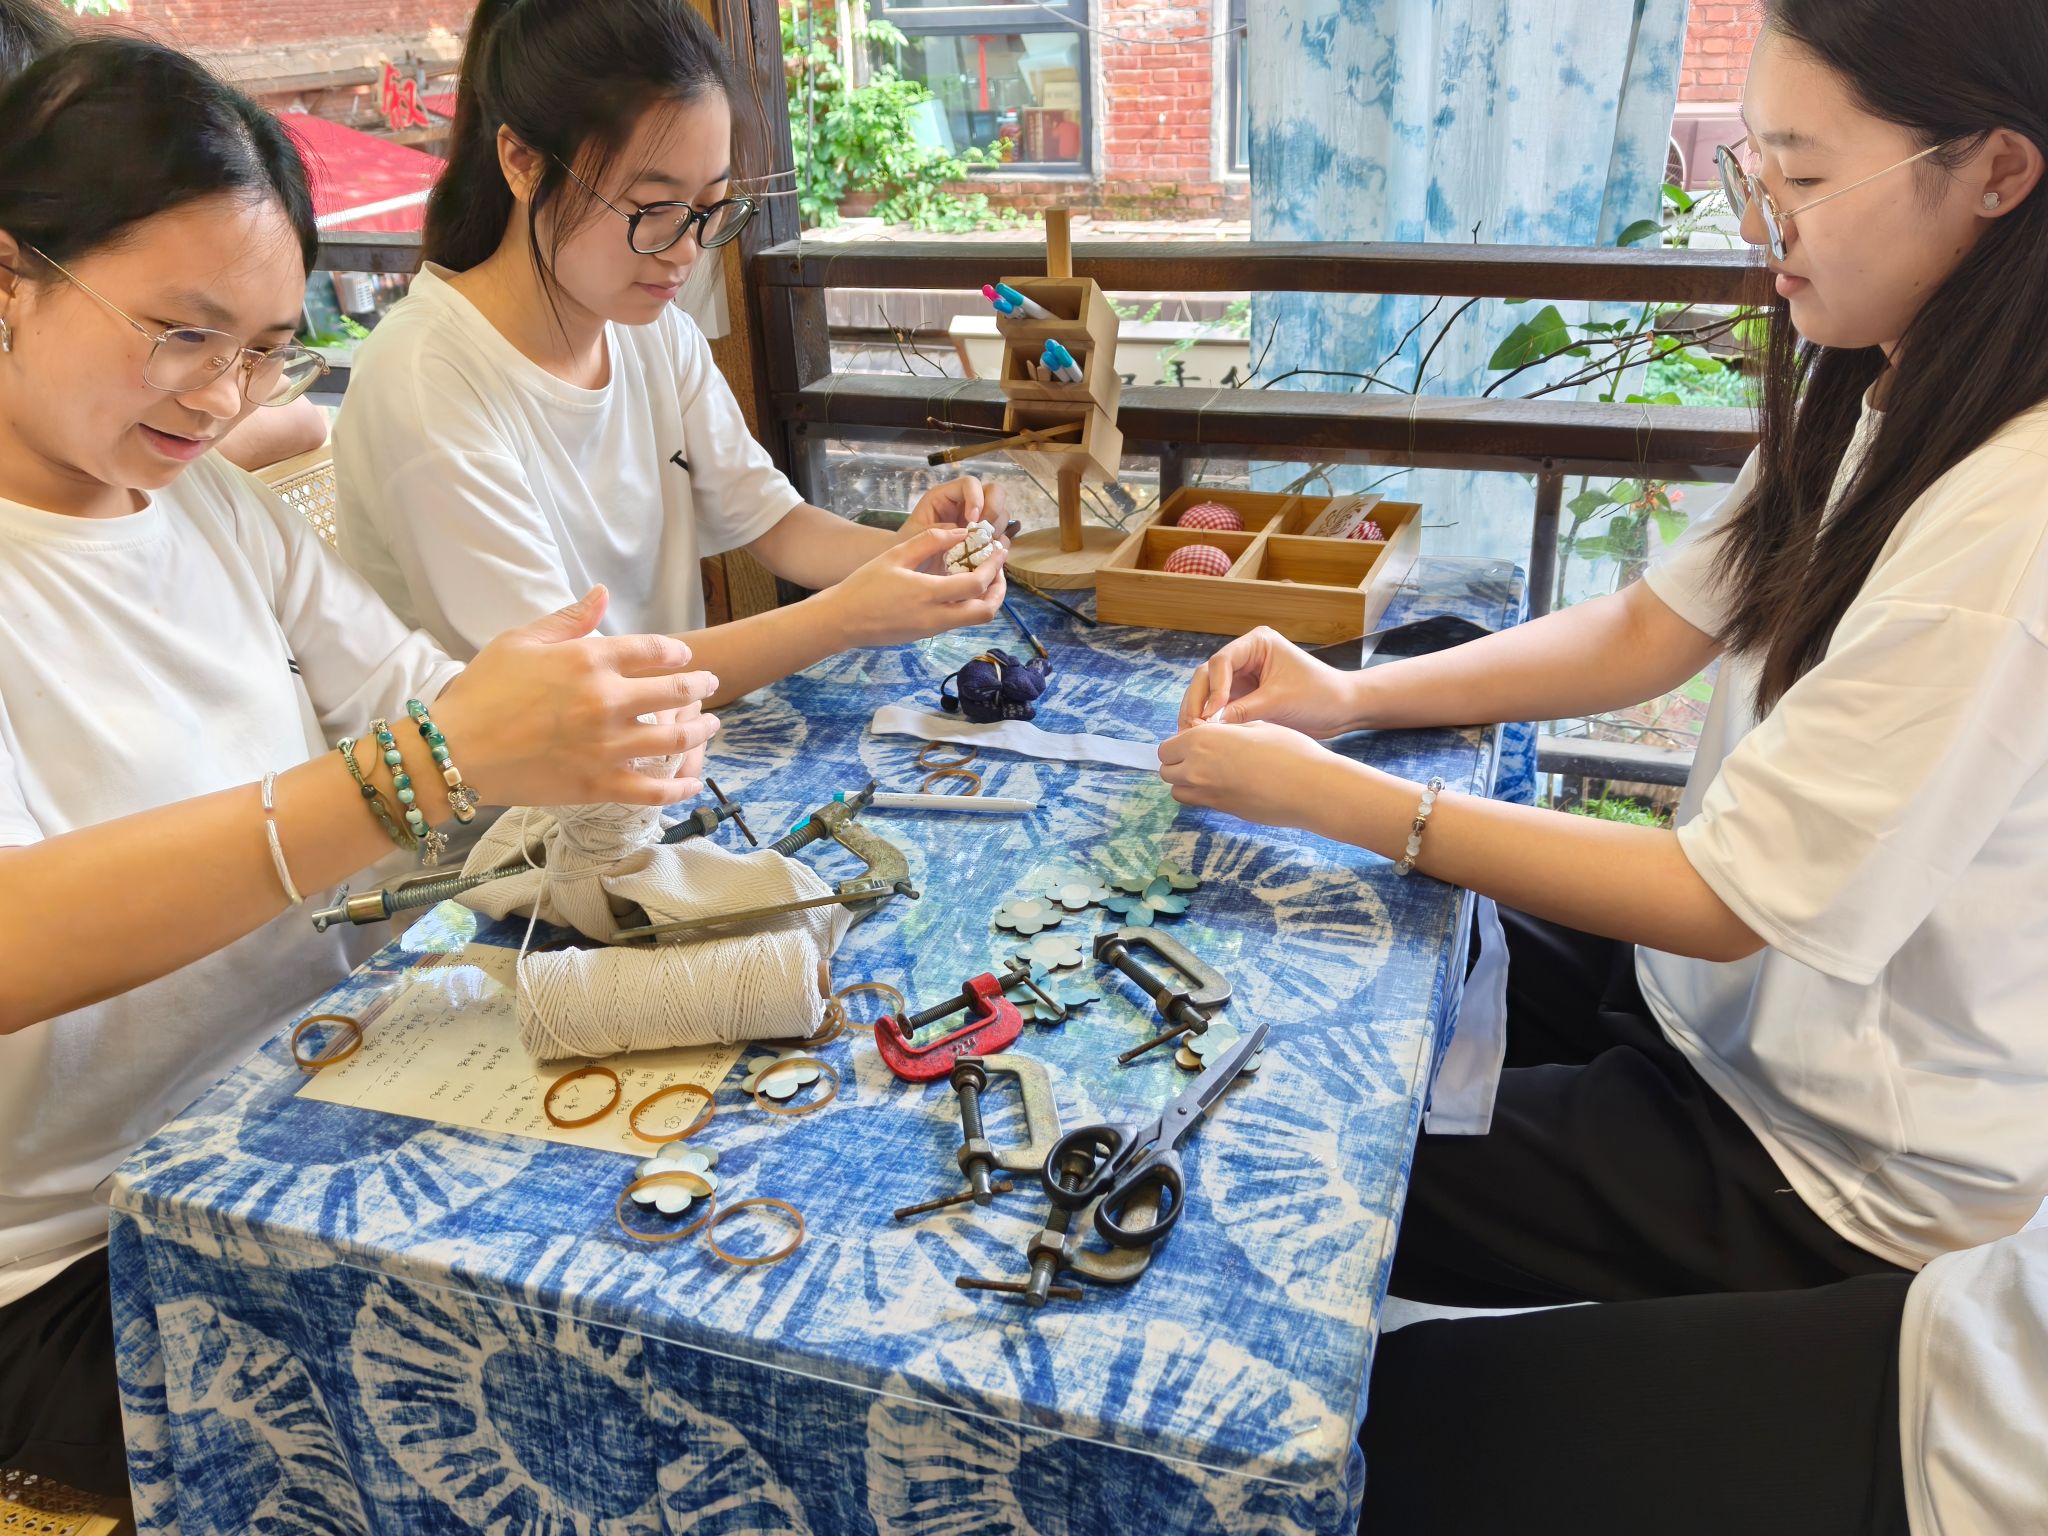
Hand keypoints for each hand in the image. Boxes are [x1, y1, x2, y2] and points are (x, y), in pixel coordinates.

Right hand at [431, 588, 721, 808]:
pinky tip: (693, 782)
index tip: (685, 657)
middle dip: (699, 687)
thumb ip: (569, 619)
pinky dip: (679, 788)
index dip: (675, 654)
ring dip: (700, 731)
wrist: (454, 752)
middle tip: (709, 685)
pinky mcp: (599, 784)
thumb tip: (603, 593)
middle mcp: (607, 701)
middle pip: (674, 692)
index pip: (652, 650)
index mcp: (589, 660)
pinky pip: (653, 789)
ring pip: (674, 738)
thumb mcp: (521, 641)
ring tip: (711, 726)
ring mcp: (607, 746)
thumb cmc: (481, 691)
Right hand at [826, 525, 1007, 645]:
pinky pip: (958, 620)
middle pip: (985, 612)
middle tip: (998, 569)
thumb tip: (960, 531)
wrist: (842, 621)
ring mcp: (932, 629)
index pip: (976, 584)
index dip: (994, 567)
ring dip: (986, 598)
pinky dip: (969, 604)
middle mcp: (935, 617)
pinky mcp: (927, 634)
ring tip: (983, 576)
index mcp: (927, 594)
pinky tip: (960, 586)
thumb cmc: (864, 585)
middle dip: (999, 590)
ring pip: (974, 619)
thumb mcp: (895, 555)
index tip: (998, 550)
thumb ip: (930, 541)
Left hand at [898, 476, 1011, 570]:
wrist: (910, 568)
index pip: (970, 484)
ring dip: (997, 529)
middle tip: (985, 532)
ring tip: (984, 546)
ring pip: (1002, 513)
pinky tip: (988, 556)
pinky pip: (1002, 536)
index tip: (973, 521)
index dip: (976, 498)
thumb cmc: (908, 547)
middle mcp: (965, 503)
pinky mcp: (984, 538)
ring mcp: (978, 520)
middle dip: (994, 510)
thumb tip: (964, 532)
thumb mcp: (916, 537)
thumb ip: (938, 531)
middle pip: (995, 491)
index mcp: (946, 496)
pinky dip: (999, 545)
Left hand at [1157, 719, 1342, 831]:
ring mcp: (1207, 794)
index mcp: (1201, 740)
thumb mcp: (1255, 726)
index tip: (1197, 741)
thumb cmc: (1288, 749)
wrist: (1310, 787)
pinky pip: (1198, 803)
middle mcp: (1196, 768)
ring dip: (1186, 782)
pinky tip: (1226, 785)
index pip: (1166, 746)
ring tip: (1212, 772)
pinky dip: (1202, 795)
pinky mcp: (1222, 811)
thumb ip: (1224, 732)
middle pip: (1166, 770)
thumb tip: (1212, 737)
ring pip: (1177, 790)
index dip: (1180, 743)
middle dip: (1178, 763)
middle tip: (1202, 757)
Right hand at [1178, 625, 1362, 736]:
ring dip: (1200, 712)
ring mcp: (1243, 676)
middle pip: (1208, 675)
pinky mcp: (1244, 695)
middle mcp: (1246, 655)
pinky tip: (1204, 738)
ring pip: (1209, 691)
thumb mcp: (1279, 702)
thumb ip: (1243, 711)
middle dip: (1198, 702)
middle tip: (1190, 728)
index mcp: (1257, 643)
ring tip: (1192, 736)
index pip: (1221, 661)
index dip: (1213, 688)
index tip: (1212, 714)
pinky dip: (1211, 721)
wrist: (1342, 709)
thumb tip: (1209, 726)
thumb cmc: (1319, 696)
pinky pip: (1220, 706)